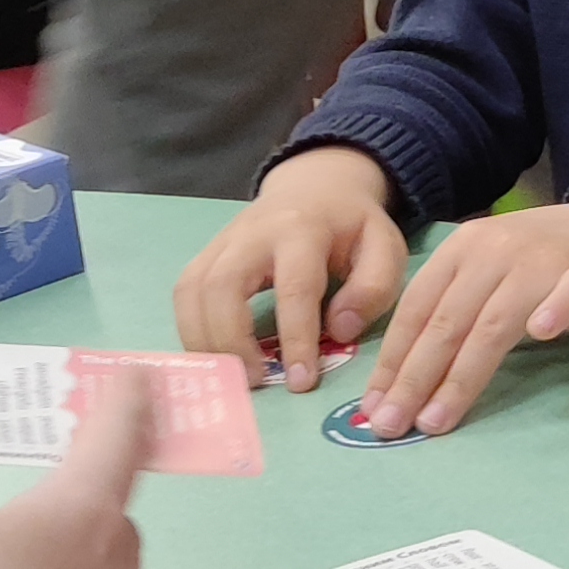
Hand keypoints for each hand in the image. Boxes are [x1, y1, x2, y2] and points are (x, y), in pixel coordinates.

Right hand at [171, 144, 406, 391]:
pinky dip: (191, 330)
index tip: (301, 381)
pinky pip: (184, 293)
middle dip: (232, 341)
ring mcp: (222, 242)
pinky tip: (215, 357)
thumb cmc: (350, 226)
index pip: (294, 288)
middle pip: (222, 286)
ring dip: (205, 341)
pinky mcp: (206, 255)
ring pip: (192, 291)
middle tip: (256, 381)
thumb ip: (373, 287)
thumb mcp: (384, 246)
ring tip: (233, 376)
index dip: (295, 338)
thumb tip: (339, 330)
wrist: (314, 187)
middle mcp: (253, 233)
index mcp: (303, 229)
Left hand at [360, 195, 568, 438]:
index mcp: (459, 251)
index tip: (374, 407)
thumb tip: (399, 381)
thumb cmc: (535, 265)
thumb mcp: (480, 276)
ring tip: (437, 419)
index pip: (417, 310)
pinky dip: (555, 310)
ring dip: (462, 374)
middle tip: (393, 424)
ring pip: (495, 323)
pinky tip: (542, 333)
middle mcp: (492, 252)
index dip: (393, 360)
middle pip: (447, 322)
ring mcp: (540, 263)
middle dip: (414, 378)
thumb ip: (447, 315)